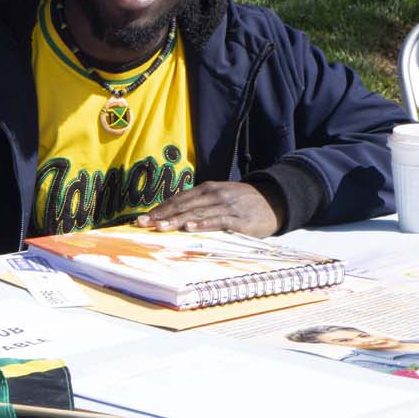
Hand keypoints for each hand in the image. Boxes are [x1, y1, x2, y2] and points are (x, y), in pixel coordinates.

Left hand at [135, 182, 285, 237]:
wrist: (275, 201)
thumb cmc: (242, 202)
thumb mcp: (220, 196)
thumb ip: (200, 203)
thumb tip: (175, 214)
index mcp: (208, 189)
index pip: (179, 199)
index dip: (160, 209)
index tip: (142, 219)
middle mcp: (215, 195)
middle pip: (184, 206)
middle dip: (161, 215)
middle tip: (143, 224)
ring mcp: (227, 206)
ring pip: (197, 214)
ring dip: (176, 221)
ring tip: (159, 227)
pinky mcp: (240, 220)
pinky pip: (218, 221)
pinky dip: (203, 225)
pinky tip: (190, 228)